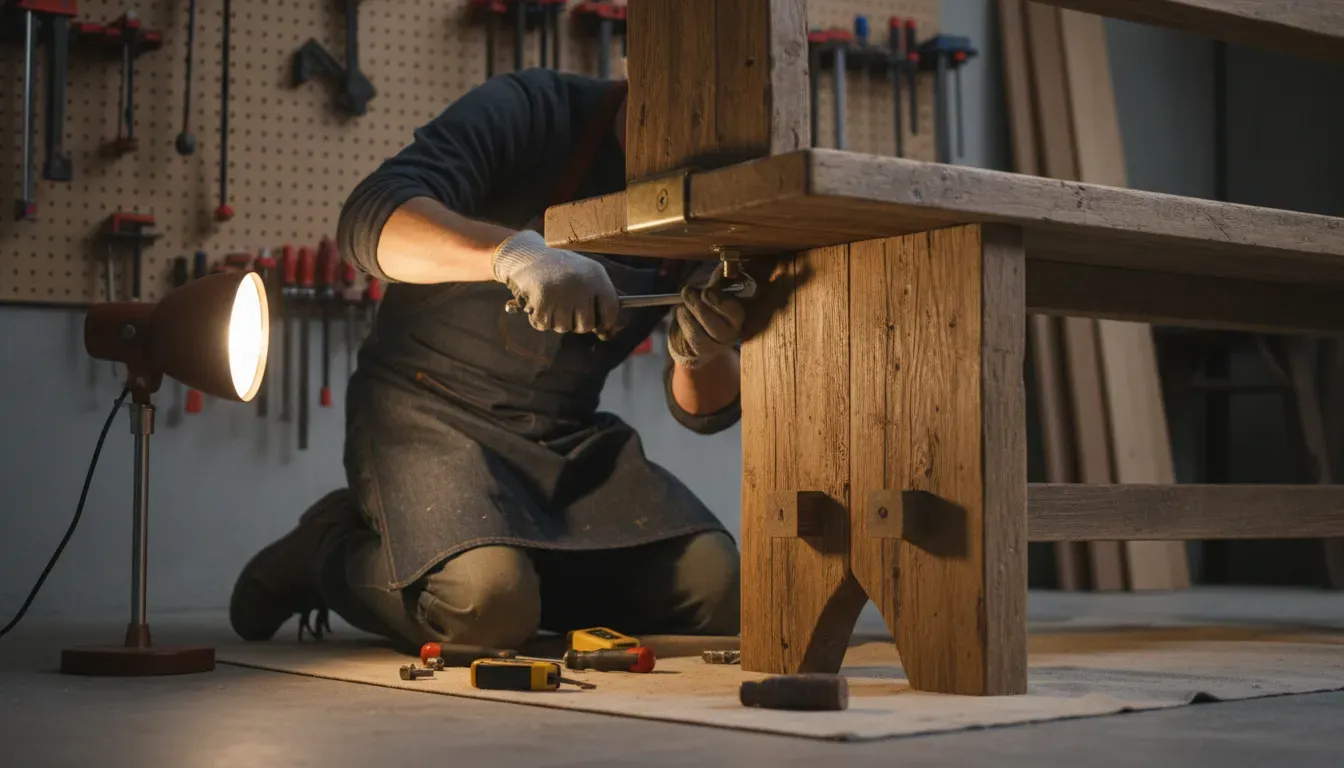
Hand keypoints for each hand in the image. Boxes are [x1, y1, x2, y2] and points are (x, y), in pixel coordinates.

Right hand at [492, 230, 619, 333]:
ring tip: (549, 300)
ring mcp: (562, 293)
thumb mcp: (583, 274)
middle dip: (575, 322)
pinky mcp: (543, 300)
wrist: (524, 254)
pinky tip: (537, 303)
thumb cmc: (556, 268)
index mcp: (596, 275)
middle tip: (564, 308)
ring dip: (555, 320)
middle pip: (587, 325)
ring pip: (564, 327)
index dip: (606, 323)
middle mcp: (582, 284)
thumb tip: (606, 333)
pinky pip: (544, 325)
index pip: (611, 308)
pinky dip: (539, 319)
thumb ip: (596, 299)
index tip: (600, 328)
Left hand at [667, 266, 752, 368]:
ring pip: (699, 333)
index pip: (733, 310)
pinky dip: (683, 323)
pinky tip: (681, 313)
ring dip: (687, 315)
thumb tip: (722, 266)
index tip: (706, 290)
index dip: (718, 300)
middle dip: (698, 305)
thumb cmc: (713, 309)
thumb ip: (718, 282)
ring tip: (682, 304)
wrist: (705, 333)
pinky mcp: (703, 353)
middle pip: (713, 323)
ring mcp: (717, 346)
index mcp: (738, 316)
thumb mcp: (717, 294)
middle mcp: (731, 333)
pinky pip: (689, 338)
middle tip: (687, 291)